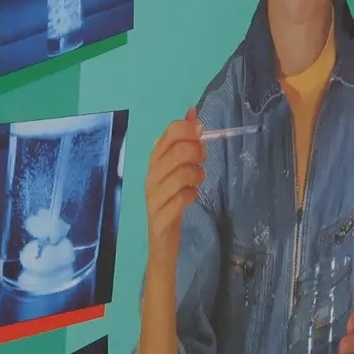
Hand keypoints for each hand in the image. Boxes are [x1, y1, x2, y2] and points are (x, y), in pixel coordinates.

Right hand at [143, 111, 205, 277]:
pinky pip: (182, 199)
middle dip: (196, 152)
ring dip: (197, 175)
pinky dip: (192, 196)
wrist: (161, 242)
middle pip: (177, 152)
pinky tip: (191, 197)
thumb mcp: (177, 168)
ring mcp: (153, 197)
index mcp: (154, 161)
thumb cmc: (171, 200)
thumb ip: (183, 141)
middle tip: (203, 159)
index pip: (168, 135)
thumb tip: (192, 111)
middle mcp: (151, 176)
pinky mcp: (160, 217)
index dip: (187, 129)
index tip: (201, 131)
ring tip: (198, 180)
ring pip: (181, 175)